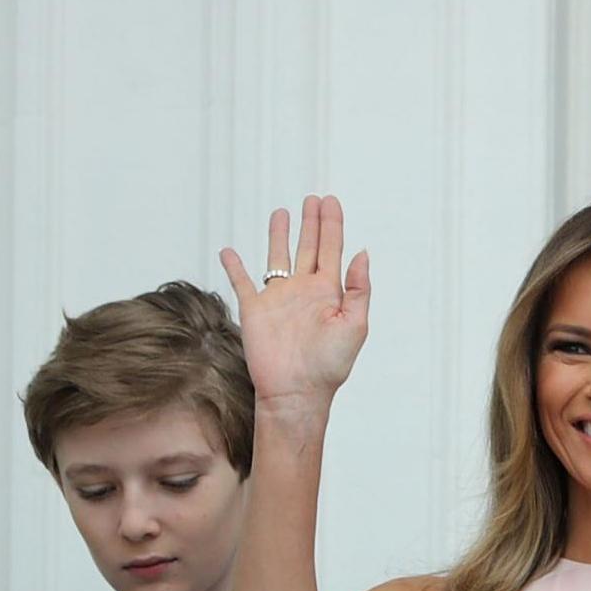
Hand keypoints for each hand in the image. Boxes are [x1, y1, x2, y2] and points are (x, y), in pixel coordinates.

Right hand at [216, 194, 370, 413]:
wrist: (297, 391)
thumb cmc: (330, 365)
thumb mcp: (355, 325)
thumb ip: (359, 289)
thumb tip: (362, 252)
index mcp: (329, 292)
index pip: (332, 250)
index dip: (332, 225)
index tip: (331, 201)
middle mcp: (303, 291)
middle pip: (308, 247)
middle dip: (311, 223)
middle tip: (313, 199)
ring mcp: (278, 298)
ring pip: (277, 257)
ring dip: (279, 235)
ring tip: (281, 212)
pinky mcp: (254, 309)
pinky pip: (241, 282)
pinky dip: (234, 267)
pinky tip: (228, 251)